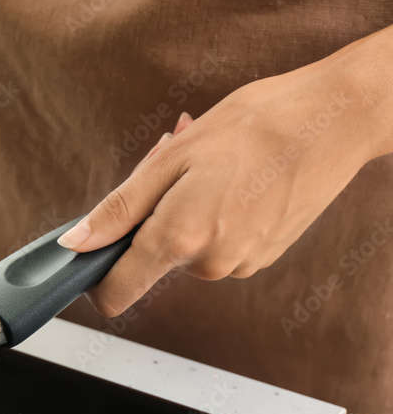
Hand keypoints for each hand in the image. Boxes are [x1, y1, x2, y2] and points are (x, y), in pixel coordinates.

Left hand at [58, 44, 388, 316]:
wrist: (338, 119)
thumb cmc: (256, 126)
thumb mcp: (171, 159)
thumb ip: (118, 210)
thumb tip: (75, 244)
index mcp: (180, 240)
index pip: (117, 294)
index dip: (97, 276)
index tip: (94, 251)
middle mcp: (209, 264)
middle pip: (151, 257)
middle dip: (152, 216)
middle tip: (173, 165)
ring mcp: (240, 264)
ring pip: (186, 246)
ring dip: (184, 209)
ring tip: (213, 165)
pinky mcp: (262, 256)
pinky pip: (217, 243)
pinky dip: (213, 214)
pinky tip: (235, 178)